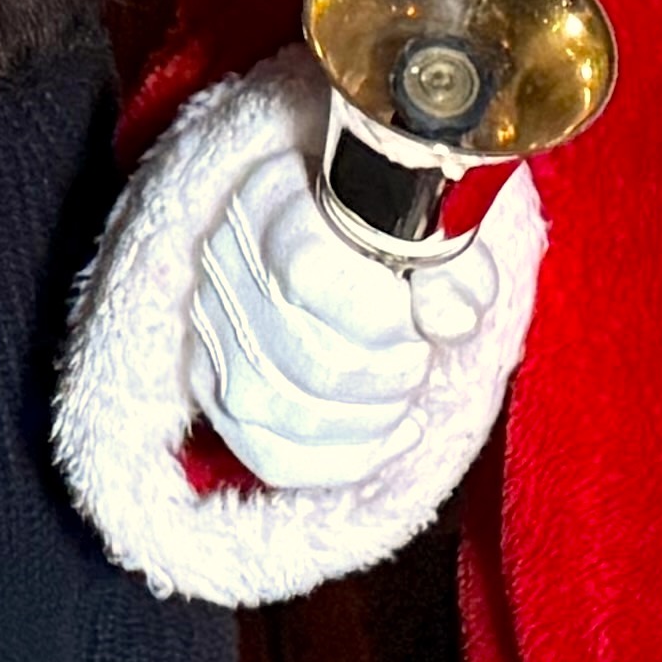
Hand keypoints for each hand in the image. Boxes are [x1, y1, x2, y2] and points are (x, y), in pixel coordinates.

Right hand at [191, 146, 501, 490]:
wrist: (335, 218)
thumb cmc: (389, 216)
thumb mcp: (432, 217)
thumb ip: (452, 263)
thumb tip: (451, 321)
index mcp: (275, 201)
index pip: (312, 278)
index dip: (383, 319)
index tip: (418, 317)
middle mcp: (224, 263)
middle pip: (309, 361)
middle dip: (389, 376)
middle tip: (417, 355)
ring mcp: (208, 329)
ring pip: (283, 413)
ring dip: (371, 418)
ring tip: (403, 390)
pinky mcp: (210, 382)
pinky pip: (270, 456)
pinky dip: (345, 460)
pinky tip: (392, 432)